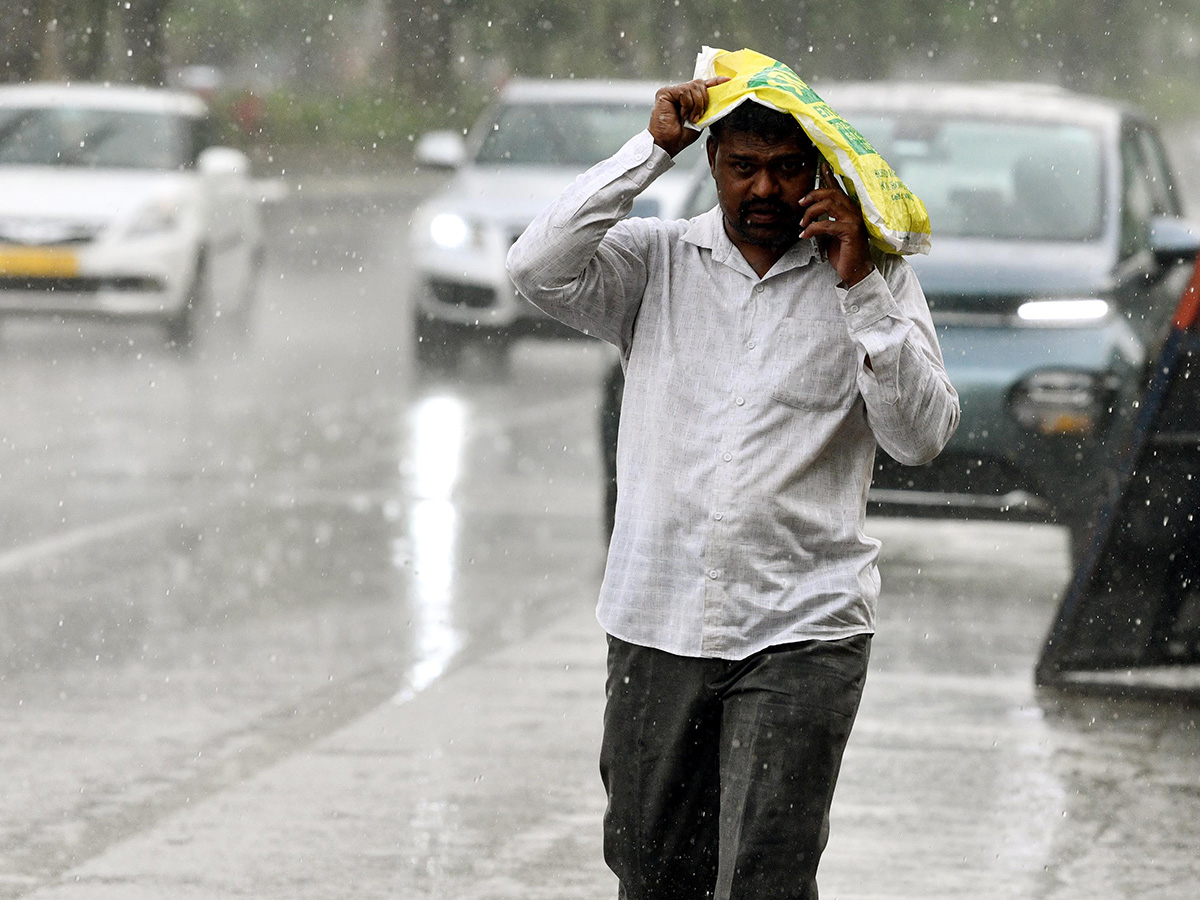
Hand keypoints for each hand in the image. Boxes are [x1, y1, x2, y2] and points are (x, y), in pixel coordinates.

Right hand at [648, 77, 728, 157]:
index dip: (715, 82)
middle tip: (698, 116)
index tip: (727, 81)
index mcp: (687, 97)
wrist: (669, 144)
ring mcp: (671, 91)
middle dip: (703, 101)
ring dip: (696, 105)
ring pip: (693, 87)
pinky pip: (684, 91)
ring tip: (689, 117)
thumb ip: (706, 106)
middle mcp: (679, 92)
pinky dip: (687, 105)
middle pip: (699, 84)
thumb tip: (718, 97)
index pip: (702, 85)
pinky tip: (682, 114)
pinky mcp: (665, 92)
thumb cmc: (681, 135)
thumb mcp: (700, 118)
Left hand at [800, 161, 874, 286]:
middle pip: (831, 193)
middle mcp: (854, 212)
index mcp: (849, 210)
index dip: (830, 176)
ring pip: (828, 205)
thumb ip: (823, 221)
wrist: (854, 270)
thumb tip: (808, 214)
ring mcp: (853, 220)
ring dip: (811, 213)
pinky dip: (812, 229)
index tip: (822, 166)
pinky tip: (805, 235)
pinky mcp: (850, 231)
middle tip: (800, 203)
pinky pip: (826, 224)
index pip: (838, 189)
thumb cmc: (844, 252)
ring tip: (802, 224)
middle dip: (813, 195)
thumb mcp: (830, 233)